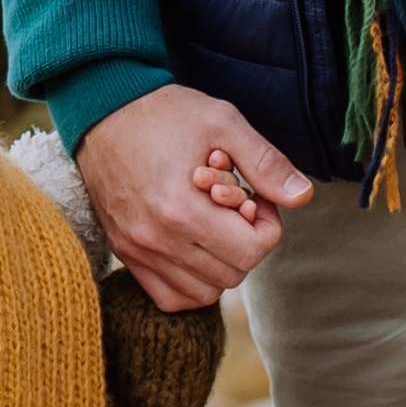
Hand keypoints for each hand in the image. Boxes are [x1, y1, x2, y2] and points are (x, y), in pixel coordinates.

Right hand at [79, 84, 311, 312]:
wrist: (102, 109)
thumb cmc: (165, 113)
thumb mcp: (222, 122)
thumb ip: (265, 162)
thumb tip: (303, 196)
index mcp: (182, 209)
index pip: (251, 252)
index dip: (267, 226)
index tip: (254, 198)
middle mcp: (156, 239)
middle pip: (233, 274)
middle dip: (246, 242)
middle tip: (236, 207)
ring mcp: (137, 250)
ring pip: (205, 292)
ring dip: (222, 264)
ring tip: (214, 225)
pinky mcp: (124, 252)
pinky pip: (169, 296)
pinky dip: (191, 282)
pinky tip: (196, 249)